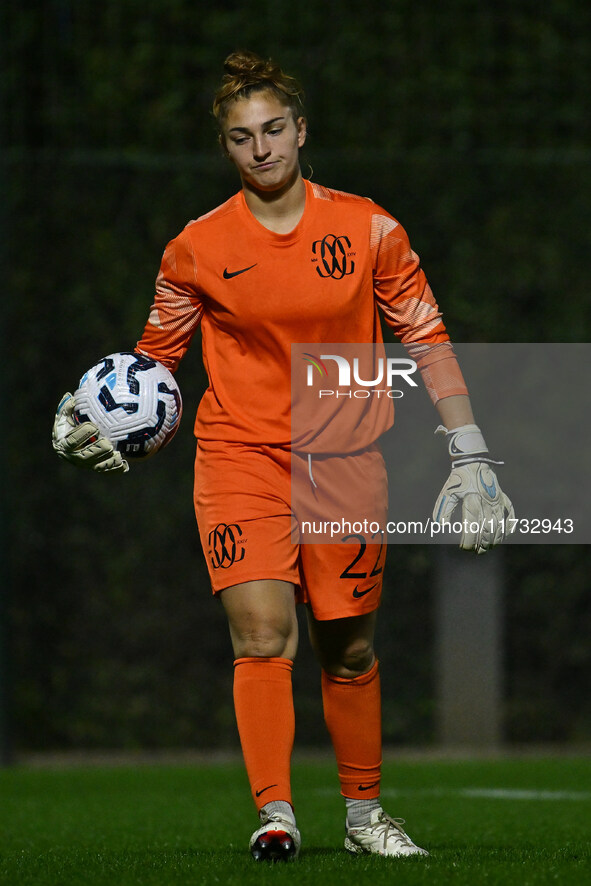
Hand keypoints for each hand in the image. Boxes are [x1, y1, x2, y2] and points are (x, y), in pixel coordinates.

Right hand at [52, 393, 128, 473]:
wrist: (78, 438)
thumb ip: (68, 408)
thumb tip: (71, 399)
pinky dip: (114, 468)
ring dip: (107, 461)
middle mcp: (73, 456)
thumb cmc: (71, 422)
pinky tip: (124, 464)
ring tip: (117, 454)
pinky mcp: (96, 467)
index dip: (82, 435)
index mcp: (63, 443)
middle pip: (85, 456)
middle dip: (97, 450)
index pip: (71, 441)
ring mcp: (85, 464)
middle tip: (108, 444)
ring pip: (96, 466)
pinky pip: (106, 470)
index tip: (94, 427)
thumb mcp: (66, 414)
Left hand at [433, 424, 513, 553]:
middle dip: (483, 544)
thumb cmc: (458, 478)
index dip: (469, 541)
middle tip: (478, 553)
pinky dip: (511, 524)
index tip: (464, 549)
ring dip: (496, 538)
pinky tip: (507, 534)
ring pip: (500, 525)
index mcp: (472, 503)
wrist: (473, 460)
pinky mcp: (502, 497)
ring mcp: (496, 501)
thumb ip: (443, 510)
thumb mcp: (447, 492)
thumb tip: (440, 527)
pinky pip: (510, 512)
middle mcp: (486, 504)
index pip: (472, 528)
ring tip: (489, 548)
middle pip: (487, 530)